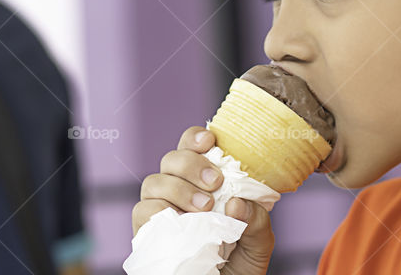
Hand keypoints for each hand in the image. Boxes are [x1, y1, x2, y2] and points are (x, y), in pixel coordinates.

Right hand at [132, 126, 274, 273]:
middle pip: (172, 158)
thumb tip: (236, 203)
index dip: (196, 138)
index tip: (211, 140)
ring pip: (154, 181)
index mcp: (204, 182)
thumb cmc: (239, 264)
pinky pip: (142, 211)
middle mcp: (178, 190)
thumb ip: (256, 221)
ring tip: (204, 208)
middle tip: (216, 183)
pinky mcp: (147, 232)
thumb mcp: (259, 243)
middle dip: (192, 163)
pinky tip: (182, 222)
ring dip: (179, 188)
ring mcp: (161, 210)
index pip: (192, 146)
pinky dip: (159, 211)